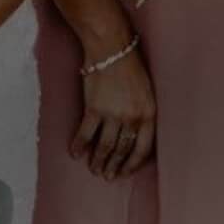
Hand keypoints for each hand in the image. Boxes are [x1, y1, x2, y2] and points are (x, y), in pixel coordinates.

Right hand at [70, 50, 155, 178]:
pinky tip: (75, 153)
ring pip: (104, 146)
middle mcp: (132, 118)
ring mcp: (112, 114)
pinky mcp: (94, 108)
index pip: (143, 149)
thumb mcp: (146, 92)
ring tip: (93, 169)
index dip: (132, 164)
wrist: (111, 48)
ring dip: (98, 160)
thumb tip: (131, 133)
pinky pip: (86, 133)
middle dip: (113, 166)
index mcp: (149, 114)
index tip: (125, 172)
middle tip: (106, 176)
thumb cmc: (129, 65)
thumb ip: (142, 113)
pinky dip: (79, 145)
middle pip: (122, 150)